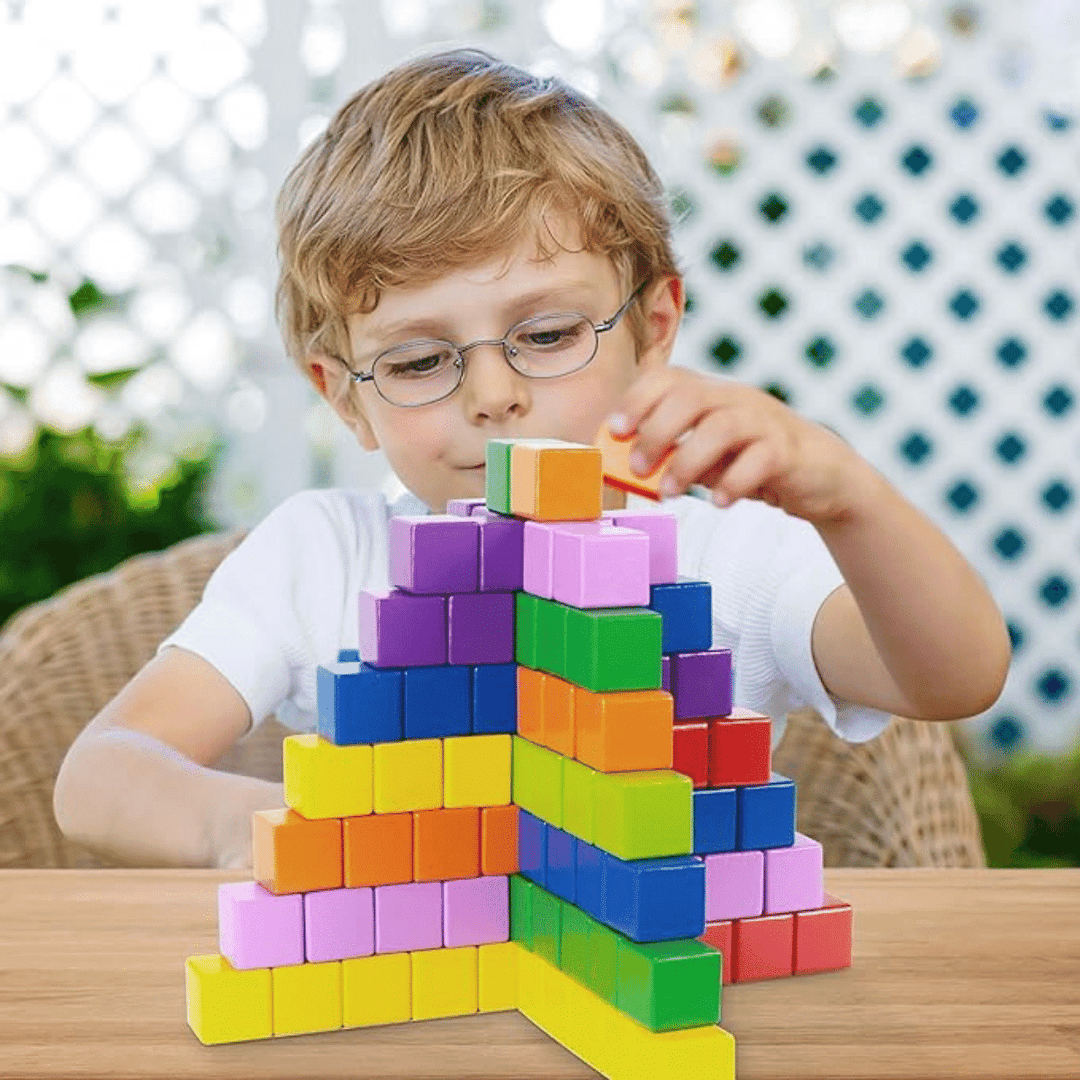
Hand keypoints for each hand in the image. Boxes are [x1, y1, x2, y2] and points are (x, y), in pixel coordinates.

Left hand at [607, 367, 864, 525]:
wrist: (824, 475)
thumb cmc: (753, 461)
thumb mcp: (709, 455)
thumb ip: (674, 454)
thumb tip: (628, 467)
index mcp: (712, 394)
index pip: (669, 378)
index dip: (637, 399)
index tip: (615, 430)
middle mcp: (736, 399)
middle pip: (690, 397)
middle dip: (656, 432)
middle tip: (638, 468)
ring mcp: (765, 421)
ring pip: (722, 426)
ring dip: (687, 461)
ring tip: (669, 492)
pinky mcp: (789, 451)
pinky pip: (761, 459)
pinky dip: (734, 482)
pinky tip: (719, 502)